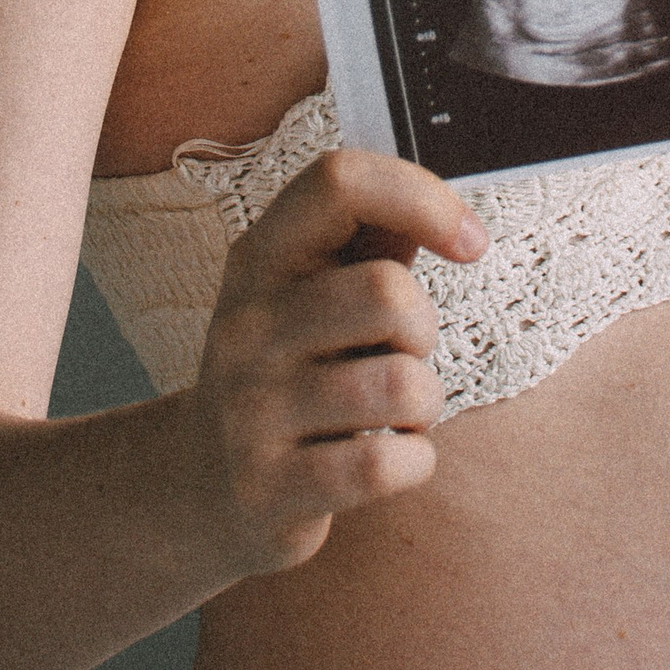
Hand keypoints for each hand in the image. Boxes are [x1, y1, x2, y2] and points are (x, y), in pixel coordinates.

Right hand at [181, 148, 487, 576]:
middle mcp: (247, 325)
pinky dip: (414, 463)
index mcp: (261, 259)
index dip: (421, 197)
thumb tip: (448, 214)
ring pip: (401, 385)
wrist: (200, 487)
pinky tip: (388, 461)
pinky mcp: (267, 487)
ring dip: (423, 405)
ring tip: (391, 415)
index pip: (338, 182)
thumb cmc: (290, 373)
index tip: (469, 242)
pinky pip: (385, 465)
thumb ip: (373, 244)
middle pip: (389, 292)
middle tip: (396, 356)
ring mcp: (251, 409)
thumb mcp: (311, 296)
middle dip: (423, 330)